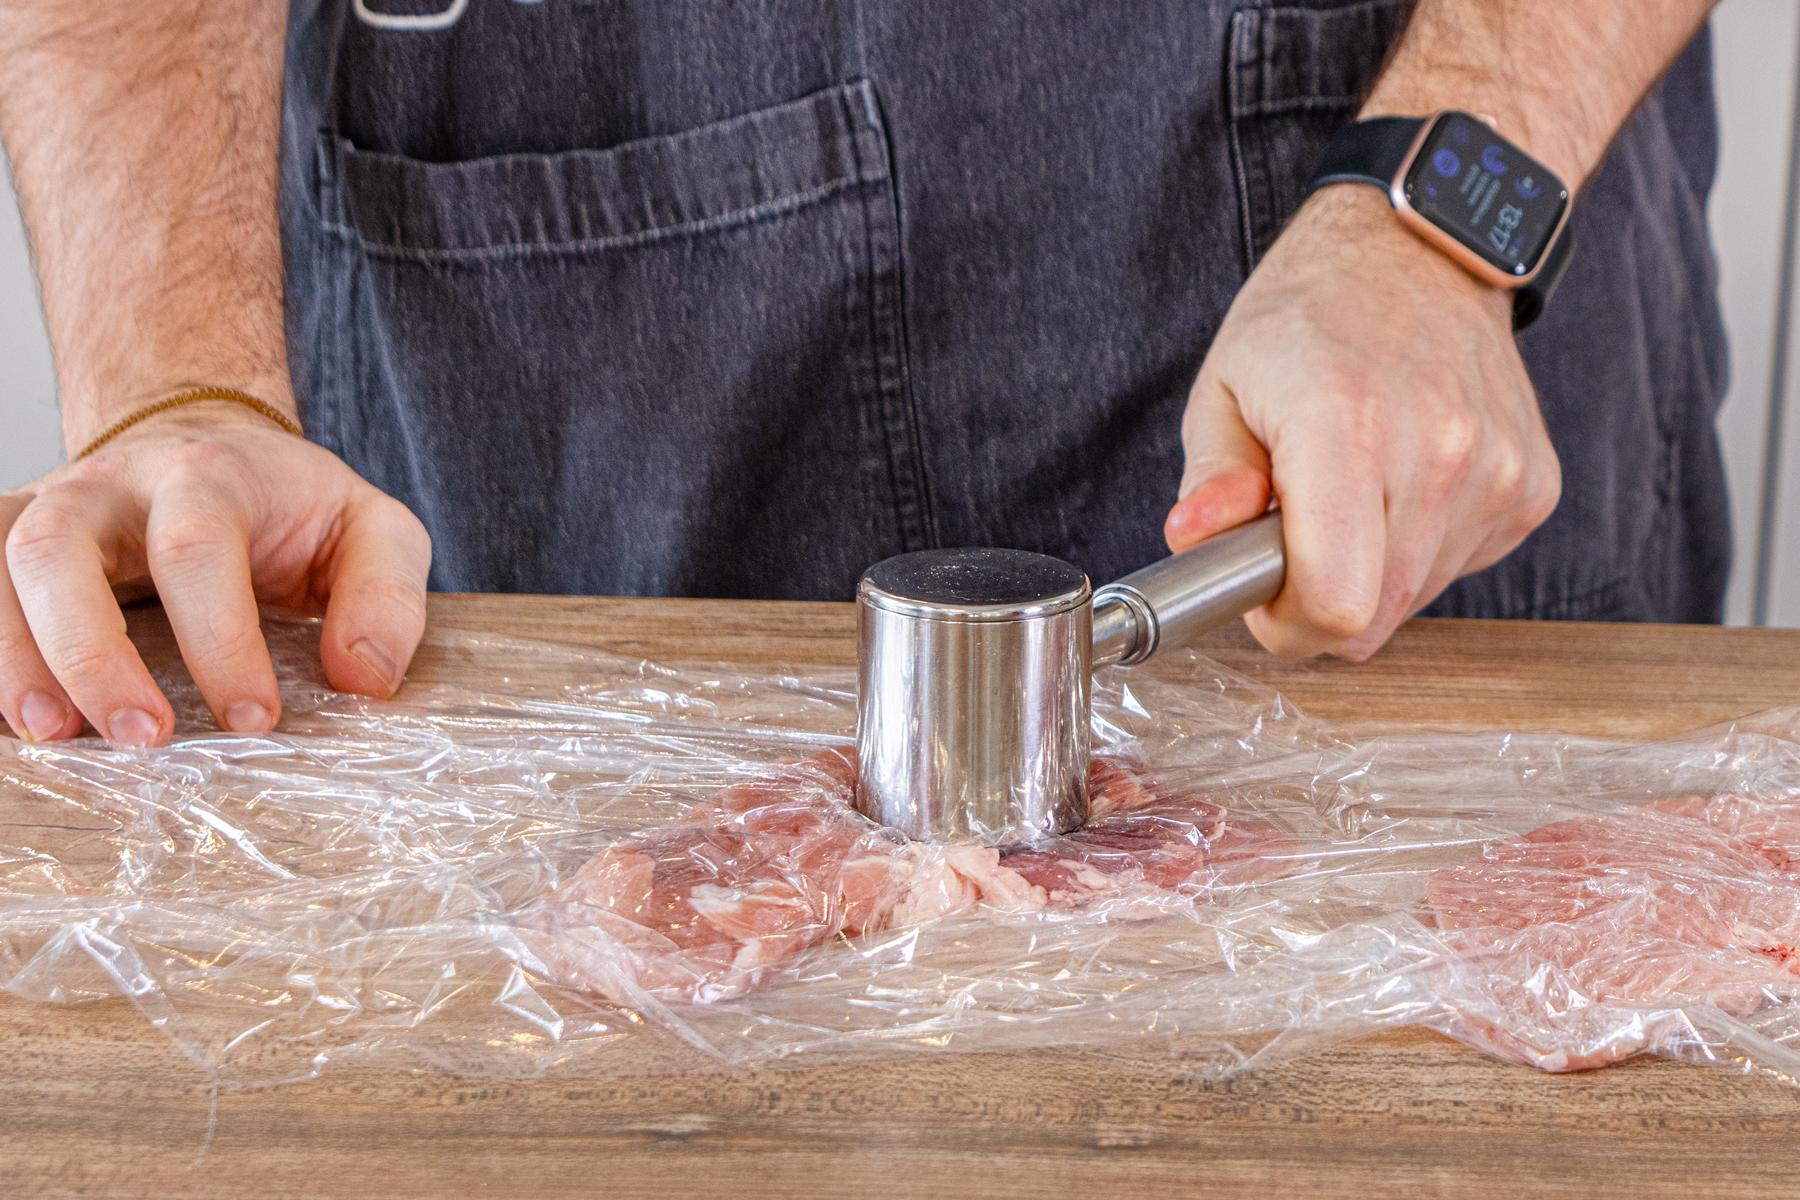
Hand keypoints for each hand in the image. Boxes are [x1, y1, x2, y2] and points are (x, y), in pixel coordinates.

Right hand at [1, 408, 430, 745]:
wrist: (211, 448)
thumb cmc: (296, 507)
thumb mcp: (374, 532)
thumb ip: (386, 599)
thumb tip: (363, 680)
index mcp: (209, 474)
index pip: (196, 549)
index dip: (219, 639)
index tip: (254, 718)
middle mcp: (110, 487)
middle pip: (59, 550)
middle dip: (92, 651)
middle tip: (143, 737)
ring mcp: (49, 511)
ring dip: (16, 660)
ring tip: (55, 736)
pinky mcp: (13, 545)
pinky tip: (20, 719)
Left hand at [1164, 186, 1559, 659]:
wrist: (1421, 251)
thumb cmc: (1311, 315)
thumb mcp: (1226, 386)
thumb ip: (1211, 478)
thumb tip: (1194, 541)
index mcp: (1346, 429)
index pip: (1334, 605)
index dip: (1286, 624)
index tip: (1263, 589)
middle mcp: (1436, 455)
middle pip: (1374, 617)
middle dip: (1321, 596)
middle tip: (1296, 528)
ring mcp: (1497, 473)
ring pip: (1418, 597)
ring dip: (1373, 568)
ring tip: (1354, 486)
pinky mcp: (1533, 486)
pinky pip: (1461, 565)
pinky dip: (1422, 544)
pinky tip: (1404, 477)